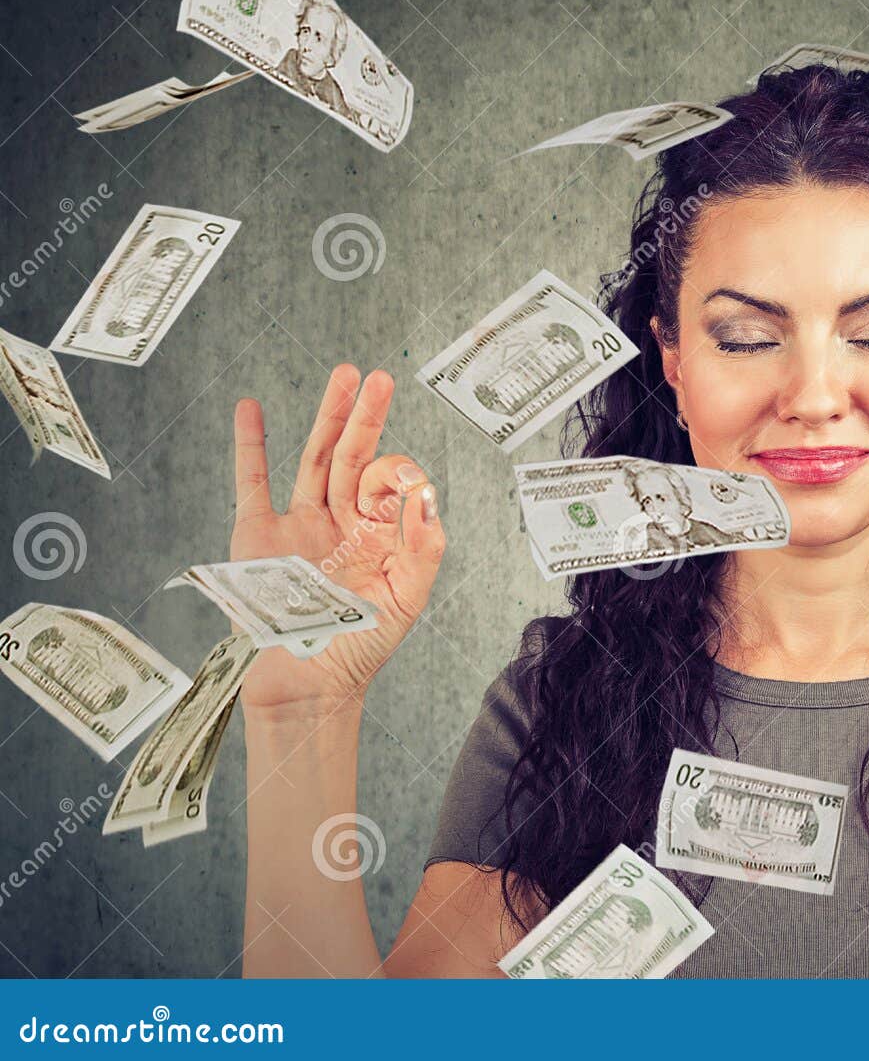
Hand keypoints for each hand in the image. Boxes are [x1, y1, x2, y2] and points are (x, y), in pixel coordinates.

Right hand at [231, 365, 445, 716]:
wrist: (306, 685)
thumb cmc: (361, 647)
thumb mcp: (406, 599)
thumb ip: (423, 546)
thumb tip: (428, 494)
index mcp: (379, 532)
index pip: (390, 482)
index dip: (397, 472)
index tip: (405, 479)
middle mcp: (341, 521)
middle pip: (355, 456)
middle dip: (366, 416)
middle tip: (378, 376)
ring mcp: (299, 524)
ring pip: (314, 458)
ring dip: (327, 416)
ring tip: (343, 375)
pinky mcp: (258, 536)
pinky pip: (252, 482)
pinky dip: (249, 444)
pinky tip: (251, 408)